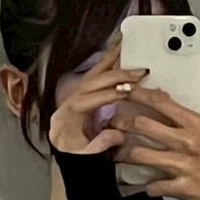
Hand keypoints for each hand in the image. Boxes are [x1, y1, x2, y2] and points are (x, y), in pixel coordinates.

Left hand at [47, 32, 148, 154]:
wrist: (60, 143)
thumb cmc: (71, 148)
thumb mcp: (83, 153)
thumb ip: (100, 144)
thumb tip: (119, 134)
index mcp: (71, 111)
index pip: (93, 99)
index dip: (111, 94)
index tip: (129, 91)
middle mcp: (74, 95)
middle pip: (97, 80)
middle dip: (119, 75)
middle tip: (140, 73)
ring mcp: (79, 89)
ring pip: (97, 70)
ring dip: (113, 58)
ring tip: (128, 46)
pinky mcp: (86, 87)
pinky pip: (98, 71)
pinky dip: (110, 59)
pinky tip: (119, 50)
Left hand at [109, 86, 199, 199]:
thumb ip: (183, 119)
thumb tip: (162, 101)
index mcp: (195, 124)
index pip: (160, 102)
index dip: (136, 95)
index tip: (123, 92)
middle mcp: (187, 141)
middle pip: (142, 124)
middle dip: (120, 123)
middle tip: (111, 125)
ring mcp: (182, 164)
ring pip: (139, 154)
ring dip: (122, 155)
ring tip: (115, 155)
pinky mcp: (181, 187)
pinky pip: (151, 186)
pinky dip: (142, 186)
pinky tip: (138, 185)